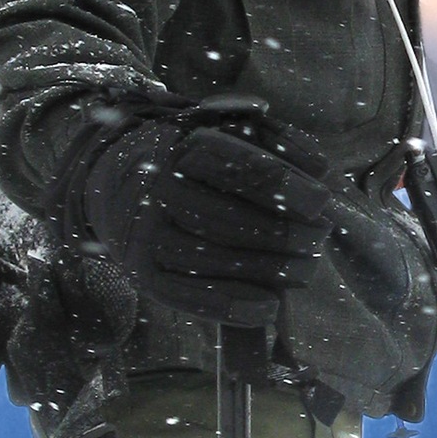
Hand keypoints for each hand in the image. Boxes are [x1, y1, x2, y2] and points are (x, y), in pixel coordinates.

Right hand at [78, 102, 333, 324]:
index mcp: (182, 146)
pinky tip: (270, 307)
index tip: (321, 200)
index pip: (237, 165)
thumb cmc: (190, 156)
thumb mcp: (227, 130)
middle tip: (319, 239)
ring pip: (211, 259)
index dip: (283, 184)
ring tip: (306, 270)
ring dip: (268, 270)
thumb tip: (317, 165)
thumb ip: (274, 140)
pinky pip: (187, 297)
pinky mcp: (142, 273)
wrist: (115, 181)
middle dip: (283, 233)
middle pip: (228, 217)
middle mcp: (157, 189)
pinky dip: (232, 307)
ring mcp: (146, 235)